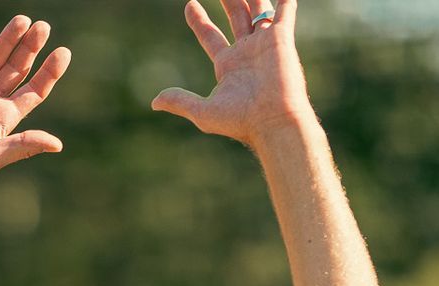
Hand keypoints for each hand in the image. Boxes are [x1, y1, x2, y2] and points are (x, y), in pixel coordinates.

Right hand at [0, 13, 70, 191]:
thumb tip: (57, 144)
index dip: (48, 73)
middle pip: (14, 70)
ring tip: (22, 19)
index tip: (62, 53)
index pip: (32, 91)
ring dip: (6, 40)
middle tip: (43, 27)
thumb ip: (21, 147)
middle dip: (29, 49)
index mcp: (0, 119)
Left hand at [152, 0, 312, 144]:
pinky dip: (284, 1)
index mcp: (227, 65)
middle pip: (235, 18)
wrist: (271, 121)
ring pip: (256, 10)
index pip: (210, 36)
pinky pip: (284, 13)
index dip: (199, 21)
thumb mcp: (203, 112)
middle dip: (228, 1)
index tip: (190, 4)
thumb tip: (154, 102)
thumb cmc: (239, 120)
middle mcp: (246, 52)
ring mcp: (264, 44)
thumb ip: (180, 101)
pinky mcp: (281, 39)